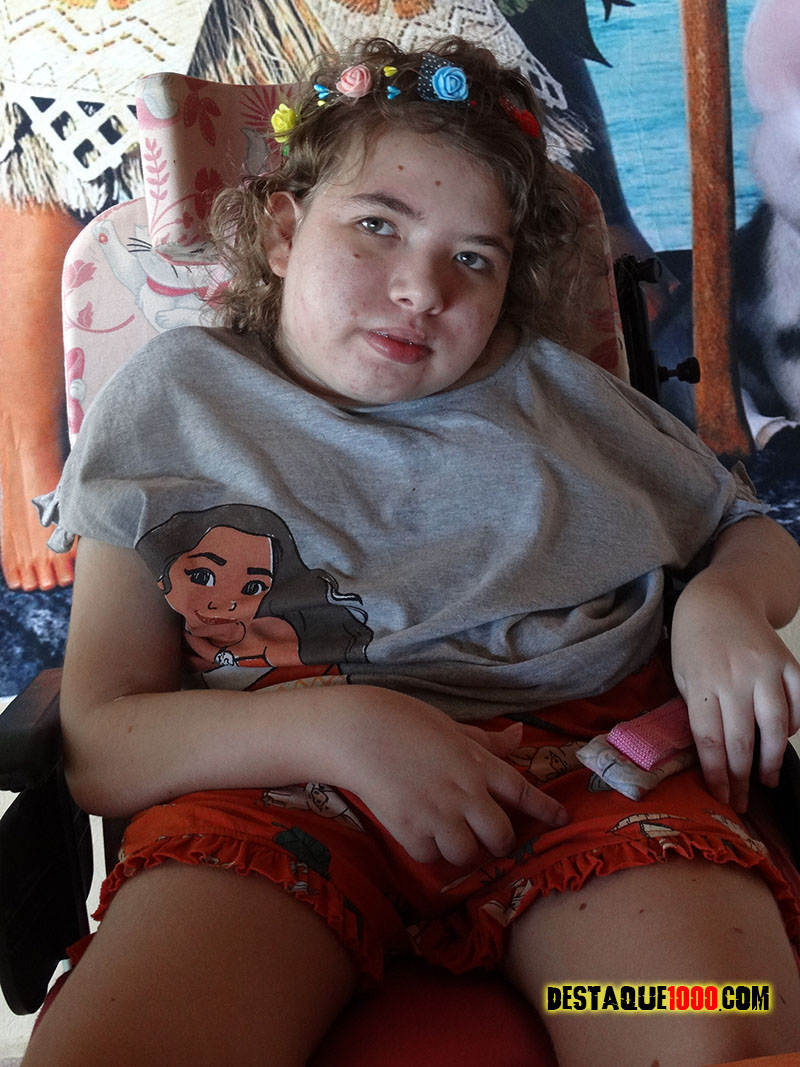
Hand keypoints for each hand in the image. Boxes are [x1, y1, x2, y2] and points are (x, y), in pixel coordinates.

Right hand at [329, 690, 567, 865]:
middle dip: (498, 842)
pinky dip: (428, 851)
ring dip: (462, 849)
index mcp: (478, 764)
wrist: (358, 732)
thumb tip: (519, 735)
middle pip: (500, 837)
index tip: (561, 820)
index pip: (524, 793)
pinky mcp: (410, 831)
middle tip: (485, 836)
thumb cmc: (404, 721)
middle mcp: (466, 794)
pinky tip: (418, 832)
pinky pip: (431, 857)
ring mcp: (439, 815)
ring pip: (467, 854)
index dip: (546, 811)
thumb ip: (486, 741)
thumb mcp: (451, 726)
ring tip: (448, 835)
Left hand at [671, 577, 799, 811]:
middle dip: (742, 778)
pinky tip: (783, 737)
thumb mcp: (681, 674)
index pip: (710, 741)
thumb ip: (696, 708)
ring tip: (768, 779)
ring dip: (772, 759)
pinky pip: (799, 701)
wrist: (719, 598)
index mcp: (702, 684)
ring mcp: (766, 670)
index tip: (721, 798)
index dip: (716, 774)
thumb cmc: (692, 642)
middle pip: (741, 740)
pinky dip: (794, 723)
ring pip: (774, 726)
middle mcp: (735, 679)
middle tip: (744, 803)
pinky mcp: (788, 662)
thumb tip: (712, 753)